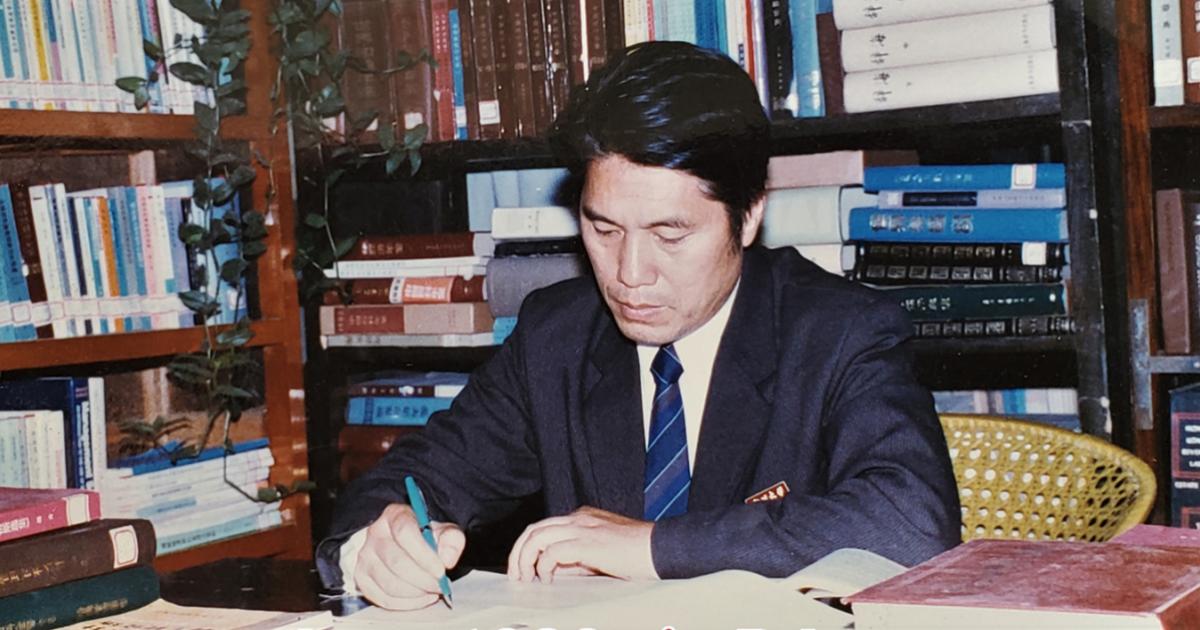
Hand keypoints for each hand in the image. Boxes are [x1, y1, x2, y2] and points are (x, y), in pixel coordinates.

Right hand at [353, 503, 465, 610]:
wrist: (399, 543)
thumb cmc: (422, 536)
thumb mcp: (442, 530)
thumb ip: (451, 540)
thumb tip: (447, 560)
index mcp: (395, 515)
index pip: (404, 532)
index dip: (424, 555)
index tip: (441, 570)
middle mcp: (375, 534)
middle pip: (397, 562)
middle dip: (424, 579)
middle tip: (440, 585)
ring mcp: (365, 557)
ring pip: (389, 584)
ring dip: (416, 593)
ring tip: (432, 591)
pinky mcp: (361, 578)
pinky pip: (383, 599)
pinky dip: (406, 603)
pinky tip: (420, 598)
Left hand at [507, 506, 656, 582]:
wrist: (663, 549)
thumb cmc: (639, 554)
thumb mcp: (601, 553)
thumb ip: (577, 558)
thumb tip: (554, 571)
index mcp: (582, 518)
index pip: (544, 527)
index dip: (528, 548)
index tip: (524, 568)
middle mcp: (579, 519)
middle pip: (534, 529)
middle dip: (519, 552)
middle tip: (516, 575)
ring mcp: (583, 528)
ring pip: (538, 537)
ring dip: (525, 558)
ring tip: (526, 577)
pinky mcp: (589, 543)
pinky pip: (553, 551)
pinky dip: (544, 566)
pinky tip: (548, 578)